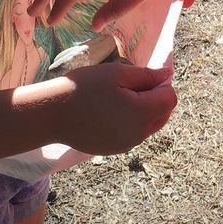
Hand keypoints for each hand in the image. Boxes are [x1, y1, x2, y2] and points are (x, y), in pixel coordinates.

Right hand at [53, 62, 177, 154]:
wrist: (52, 114)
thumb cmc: (84, 87)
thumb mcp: (117, 73)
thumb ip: (146, 76)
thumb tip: (167, 75)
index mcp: (142, 114)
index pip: (170, 99)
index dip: (162, 84)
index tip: (142, 76)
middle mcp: (139, 134)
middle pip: (163, 115)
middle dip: (156, 98)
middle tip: (132, 84)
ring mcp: (126, 145)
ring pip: (149, 126)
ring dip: (144, 111)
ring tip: (119, 96)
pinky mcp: (114, 150)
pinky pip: (133, 134)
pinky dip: (130, 122)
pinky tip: (109, 111)